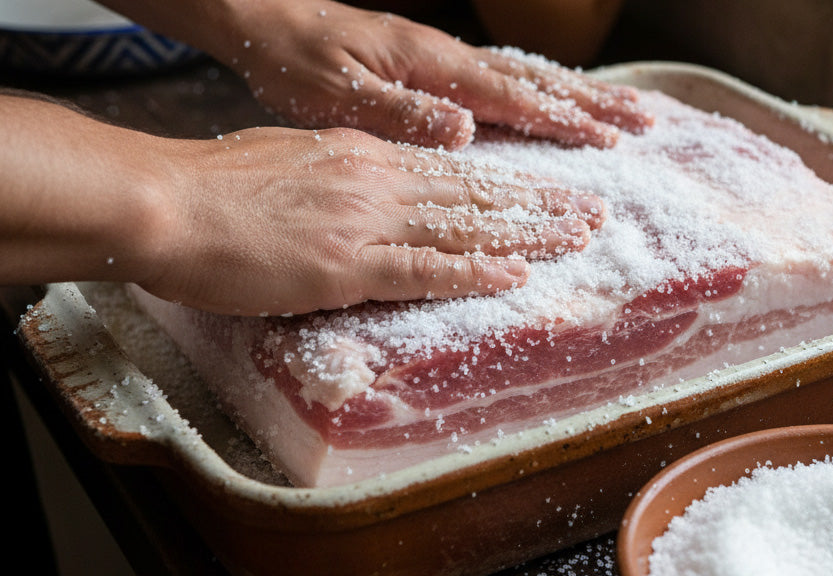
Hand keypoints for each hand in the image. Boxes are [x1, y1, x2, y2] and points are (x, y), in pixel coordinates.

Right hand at [147, 126, 605, 314]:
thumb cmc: (214, 188)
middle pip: (474, 192)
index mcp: (362, 155)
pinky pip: (424, 268)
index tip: (546, 190)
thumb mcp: (290, 164)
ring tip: (578, 236)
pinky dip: (474, 271)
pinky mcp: (345, 264)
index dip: (505, 183)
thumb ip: (338, 178)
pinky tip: (515, 274)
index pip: (451, 170)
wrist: (165, 203)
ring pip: (464, 225)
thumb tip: (364, 194)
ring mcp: (365, 220)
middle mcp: (376, 180)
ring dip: (527, 231)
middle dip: (538, 203)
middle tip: (591, 211)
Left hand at [221, 1, 651, 149]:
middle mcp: (445, 57)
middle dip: (590, 103)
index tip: (608, 140)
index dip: (562, 120)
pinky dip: (535, 88)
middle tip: (643, 120)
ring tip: (617, 110)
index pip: (512, 96)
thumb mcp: (339, 93)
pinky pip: (497, 75)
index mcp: (431, 66)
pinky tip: (549, 100)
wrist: (264, 20)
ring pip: (521, 74)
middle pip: (533, 79)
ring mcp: (440, 57)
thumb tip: (468, 130)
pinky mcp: (428, 63)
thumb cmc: (295, 59)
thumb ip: (402, 113)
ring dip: (573, 94)